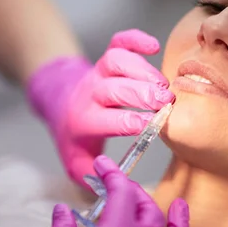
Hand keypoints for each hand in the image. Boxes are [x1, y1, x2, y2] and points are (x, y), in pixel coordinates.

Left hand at [26, 29, 173, 188]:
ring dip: (141, 69)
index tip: (152, 125)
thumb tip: (114, 187)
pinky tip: (152, 46)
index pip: (107, 120)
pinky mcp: (107, 56)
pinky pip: (119, 41)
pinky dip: (135, 39)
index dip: (130, 121)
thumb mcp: (75, 161)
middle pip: (114, 87)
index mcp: (84, 120)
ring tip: (164, 84)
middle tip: (167, 101)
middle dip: (141, 93)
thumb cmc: (75, 134)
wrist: (60, 100)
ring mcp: (99, 72)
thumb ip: (91, 177)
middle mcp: (92, 93)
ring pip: (116, 61)